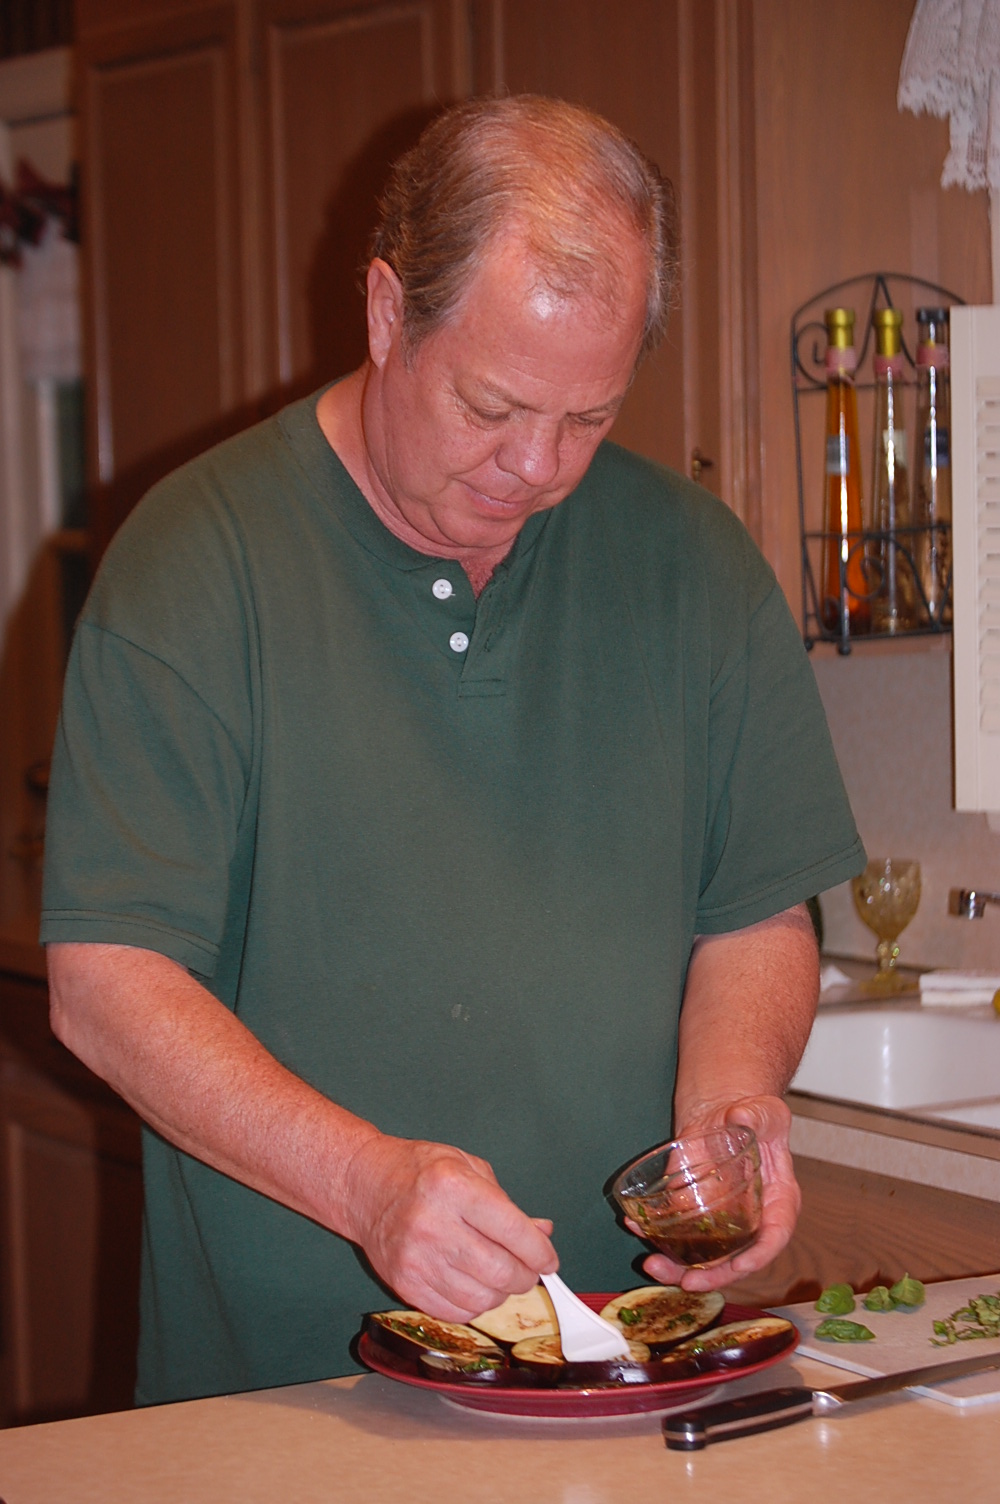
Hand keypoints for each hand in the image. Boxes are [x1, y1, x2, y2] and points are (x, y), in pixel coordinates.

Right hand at [338, 1132, 556, 1320]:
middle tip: (527, 1270)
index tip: (549, 1260)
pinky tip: (473, 1285)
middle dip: (525, 1276)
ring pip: (481, 1298)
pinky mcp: (404, 1284)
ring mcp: (416, 1259)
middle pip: (500, 1271)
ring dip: (501, 1293)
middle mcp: (433, 1224)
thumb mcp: (467, 1167)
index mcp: (453, 1187)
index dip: (540, 1251)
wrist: (364, 1187)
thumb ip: (506, 1203)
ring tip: (499, 1276)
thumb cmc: (418, 1171)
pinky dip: (474, 1305)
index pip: (512, 1230)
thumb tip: (542, 1234)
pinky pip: (455, 1312)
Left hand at [631, 1095, 798, 1292]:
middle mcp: (750, 1220)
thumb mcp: (766, 1113)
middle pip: (734, 1259)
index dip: (758, 1257)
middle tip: (687, 1282)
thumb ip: (758, 1116)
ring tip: (653, 1265)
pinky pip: (677, 1231)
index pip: (774, 1237)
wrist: (726, 1113)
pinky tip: (635, 1227)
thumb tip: (741, 1116)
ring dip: (677, 1266)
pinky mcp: (693, 1210)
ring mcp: (720, 1220)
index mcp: (778, 1202)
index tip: (739, 1266)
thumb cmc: (756, 1116)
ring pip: (703, 1255)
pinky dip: (655, 1234)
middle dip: (710, 1277)